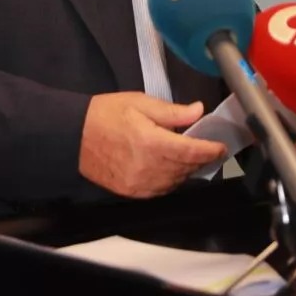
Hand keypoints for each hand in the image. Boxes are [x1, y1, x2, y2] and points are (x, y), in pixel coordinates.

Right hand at [78, 92, 227, 197]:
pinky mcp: (131, 192)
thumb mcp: (139, 103)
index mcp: (152, 142)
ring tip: (188, 157)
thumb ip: (172, 112)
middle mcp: (149, 167)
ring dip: (186, 170)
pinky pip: (160, 190)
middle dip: (199, 158)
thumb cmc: (106, 114)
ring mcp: (140, 183)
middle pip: (186, 168)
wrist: (73, 135)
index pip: (192, 152)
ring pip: (175, 182)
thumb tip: (198, 111)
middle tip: (206, 148)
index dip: (211, 150)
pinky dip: (170, 180)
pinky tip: (168, 168)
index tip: (221, 146)